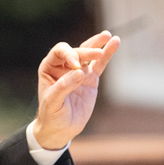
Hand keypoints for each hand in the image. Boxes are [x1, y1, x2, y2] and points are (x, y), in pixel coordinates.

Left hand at [32, 31, 119, 149]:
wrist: (60, 129)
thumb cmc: (51, 114)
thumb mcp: (52, 102)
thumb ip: (64, 86)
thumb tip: (79, 72)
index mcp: (49, 67)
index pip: (60, 52)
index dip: (69, 55)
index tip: (76, 66)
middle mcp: (64, 66)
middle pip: (77, 51)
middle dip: (86, 51)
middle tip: (96, 54)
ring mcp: (79, 71)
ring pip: (88, 54)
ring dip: (97, 45)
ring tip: (108, 35)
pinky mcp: (90, 79)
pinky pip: (99, 65)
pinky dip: (107, 55)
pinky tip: (114, 43)